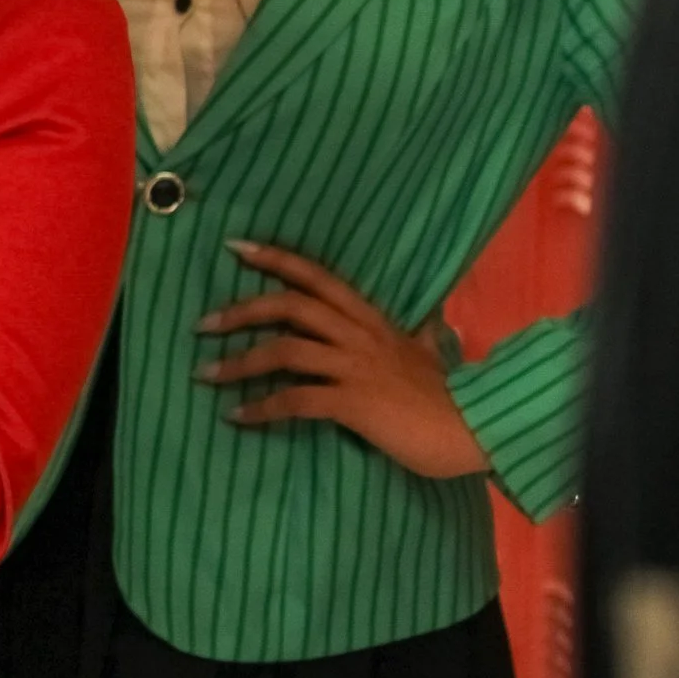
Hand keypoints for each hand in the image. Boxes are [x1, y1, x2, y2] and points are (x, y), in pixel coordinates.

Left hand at [195, 240, 489, 480]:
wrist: (475, 430)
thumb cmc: (449, 397)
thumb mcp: (432, 354)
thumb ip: (423, 336)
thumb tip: (433, 323)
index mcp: (372, 319)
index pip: (317, 277)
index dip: (276, 259)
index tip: (236, 247)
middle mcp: (358, 335)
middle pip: (290, 306)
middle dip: (242, 310)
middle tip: (203, 322)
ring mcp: (354, 367)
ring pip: (283, 350)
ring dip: (238, 362)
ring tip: (206, 374)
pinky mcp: (352, 403)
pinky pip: (294, 400)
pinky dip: (260, 407)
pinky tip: (237, 416)